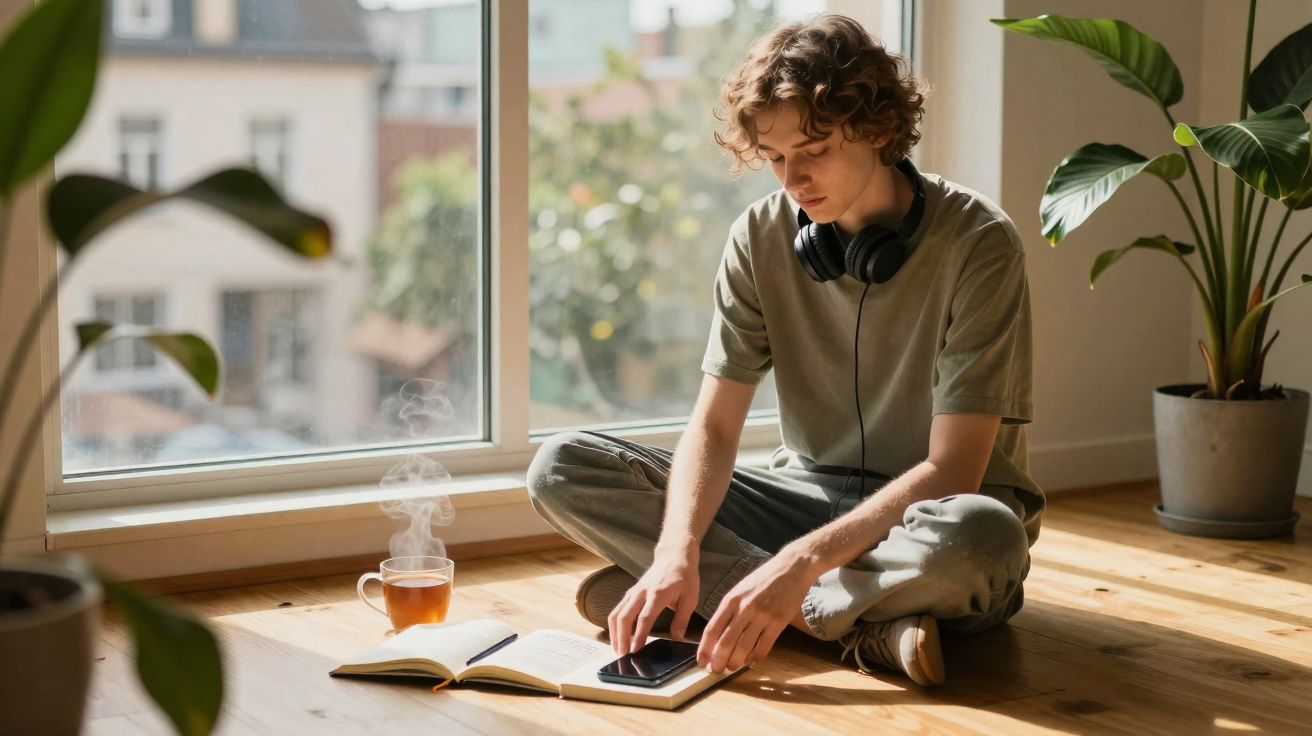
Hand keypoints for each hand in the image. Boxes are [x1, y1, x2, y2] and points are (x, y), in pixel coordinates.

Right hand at [608, 546, 700, 654]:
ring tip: (617, 648)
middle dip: (621, 637)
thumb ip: (682, 619)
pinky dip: (615, 624)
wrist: (674, 555)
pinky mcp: (631, 592)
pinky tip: (617, 635)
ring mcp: (634, 591)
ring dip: (615, 632)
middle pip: (625, 616)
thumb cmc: (684, 575)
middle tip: (622, 654)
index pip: (645, 617)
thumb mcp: (691, 597)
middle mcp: (642, 592)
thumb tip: (677, 638)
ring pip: (617, 613)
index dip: (639, 635)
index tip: (636, 650)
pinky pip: (618, 609)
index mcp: (658, 593)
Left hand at [696, 549, 816, 672]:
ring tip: (731, 668)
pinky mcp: (778, 622)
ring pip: (744, 647)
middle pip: (726, 641)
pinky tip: (752, 663)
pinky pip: (764, 646)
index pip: (712, 629)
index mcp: (731, 599)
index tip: (700, 660)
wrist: (791, 568)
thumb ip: (729, 608)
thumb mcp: (740, 588)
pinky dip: (756, 657)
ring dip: (735, 661)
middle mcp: (744, 608)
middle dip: (718, 660)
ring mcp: (762, 616)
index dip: (705, 648)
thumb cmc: (763, 578)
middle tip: (714, 670)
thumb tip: (718, 632)